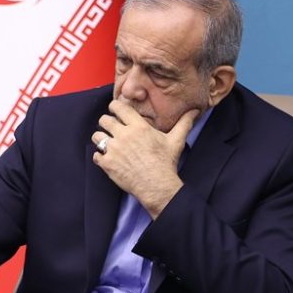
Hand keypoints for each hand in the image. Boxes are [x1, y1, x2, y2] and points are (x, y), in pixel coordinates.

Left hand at [92, 101, 198, 217]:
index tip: (115, 110)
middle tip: (111, 128)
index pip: (118, 107)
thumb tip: (196, 111)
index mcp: (138, 127)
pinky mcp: (107, 163)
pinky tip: (108, 159)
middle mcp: (123, 135)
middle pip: (104, 120)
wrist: (157, 185)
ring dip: (101, 138)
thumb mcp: (176, 141)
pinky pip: (96, 155)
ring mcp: (114, 149)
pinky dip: (100, 157)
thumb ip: (184, 123)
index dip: (114, 107)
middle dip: (106, 122)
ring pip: (97, 136)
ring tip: (108, 143)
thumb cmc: (166, 163)